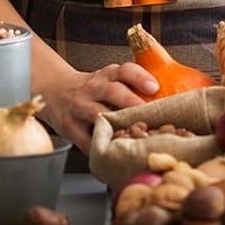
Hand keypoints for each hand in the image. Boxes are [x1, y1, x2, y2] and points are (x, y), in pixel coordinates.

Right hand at [39, 61, 160, 151]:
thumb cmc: (92, 90)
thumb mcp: (107, 79)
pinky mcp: (70, 127)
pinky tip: (116, 153)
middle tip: (149, 115)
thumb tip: (170, 101)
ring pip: (99, 115)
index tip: (154, 87)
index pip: (123, 70)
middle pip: (113, 91)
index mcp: (105, 75)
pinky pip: (87, 140)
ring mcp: (80, 107)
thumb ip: (130, 86)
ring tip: (135, 136)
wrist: (54, 92)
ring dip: (117, 126)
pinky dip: (102, 146)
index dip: (139, 77)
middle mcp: (92, 88)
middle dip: (132, 103)